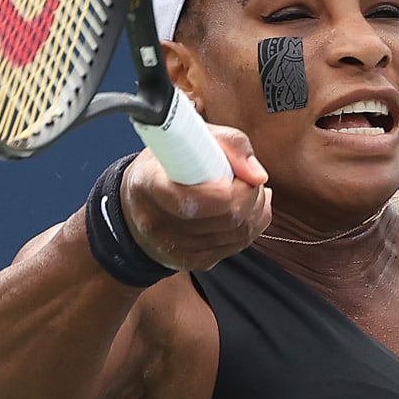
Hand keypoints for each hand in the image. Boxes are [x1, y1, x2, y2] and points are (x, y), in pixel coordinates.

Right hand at [119, 126, 271, 270]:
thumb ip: (231, 145)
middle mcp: (157, 223)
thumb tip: (258, 176)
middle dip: (250, 195)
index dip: (227, 190)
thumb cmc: (168, 164)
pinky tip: (245, 208)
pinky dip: (252, 225)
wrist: (140, 201)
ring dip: (255, 209)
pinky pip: (238, 246)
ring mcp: (173, 248)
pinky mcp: (190, 261)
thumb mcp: (193, 137)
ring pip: (238, 234)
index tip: (235, 174)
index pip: (195, 201)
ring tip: (247, 189)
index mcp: (150, 186)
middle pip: (227, 218)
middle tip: (247, 178)